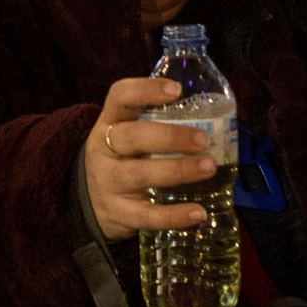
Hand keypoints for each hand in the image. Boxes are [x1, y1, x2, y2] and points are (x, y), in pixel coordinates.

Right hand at [83, 78, 220, 241]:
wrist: (90, 202)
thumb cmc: (123, 158)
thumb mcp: (128, 134)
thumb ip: (158, 123)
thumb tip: (217, 117)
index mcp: (110, 122)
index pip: (119, 97)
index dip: (145, 90)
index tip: (176, 90)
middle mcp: (104, 149)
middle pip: (131, 137)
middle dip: (170, 137)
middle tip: (204, 139)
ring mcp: (109, 183)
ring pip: (139, 175)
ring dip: (177, 171)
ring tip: (209, 167)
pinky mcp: (119, 214)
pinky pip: (146, 216)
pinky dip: (173, 216)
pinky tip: (198, 213)